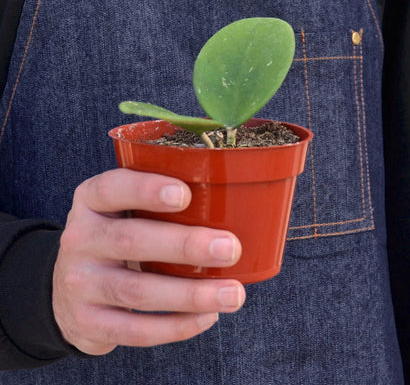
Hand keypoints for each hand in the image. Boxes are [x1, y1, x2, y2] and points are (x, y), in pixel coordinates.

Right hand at [52, 168, 244, 354]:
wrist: (68, 287)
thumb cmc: (115, 239)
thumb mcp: (120, 212)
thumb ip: (155, 205)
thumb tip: (229, 207)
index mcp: (91, 203)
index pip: (112, 188)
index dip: (146, 190)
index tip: (186, 194)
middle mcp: (80, 240)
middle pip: (131, 240)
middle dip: (185, 245)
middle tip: (230, 248)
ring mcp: (81, 284)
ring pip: (138, 291)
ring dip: (191, 294)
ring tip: (232, 294)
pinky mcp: (89, 322)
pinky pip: (136, 330)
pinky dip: (177, 326)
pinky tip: (207, 316)